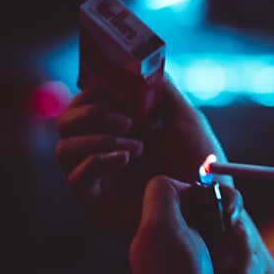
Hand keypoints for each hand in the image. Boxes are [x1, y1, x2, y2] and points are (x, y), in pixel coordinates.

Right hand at [55, 77, 229, 239]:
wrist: (210, 208)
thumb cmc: (202, 167)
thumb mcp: (187, 119)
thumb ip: (162, 91)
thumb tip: (143, 65)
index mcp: (119, 129)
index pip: (85, 102)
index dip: (92, 90)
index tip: (111, 85)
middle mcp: (102, 150)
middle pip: (65, 123)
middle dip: (89, 112)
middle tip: (125, 119)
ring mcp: (97, 178)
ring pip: (63, 149)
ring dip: (96, 138)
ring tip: (135, 145)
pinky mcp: (96, 204)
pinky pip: (75, 178)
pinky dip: (97, 161)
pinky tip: (127, 159)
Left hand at [118, 175, 273, 273]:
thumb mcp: (158, 228)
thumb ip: (163, 194)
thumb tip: (182, 182)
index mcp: (185, 230)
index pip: (225, 202)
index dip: (232, 207)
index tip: (229, 219)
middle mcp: (204, 251)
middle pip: (245, 232)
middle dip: (239, 248)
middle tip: (218, 264)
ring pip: (257, 262)